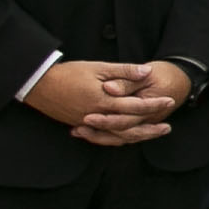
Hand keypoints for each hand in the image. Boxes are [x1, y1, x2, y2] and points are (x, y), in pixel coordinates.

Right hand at [32, 58, 181, 145]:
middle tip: (167, 127)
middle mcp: (98, 116)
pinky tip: (125, 138)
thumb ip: (124, 71)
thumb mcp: (98, 67)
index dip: (154, 104)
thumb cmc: (69, 73)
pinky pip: (102, 138)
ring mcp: (88, 124)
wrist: (39, 85)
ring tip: (150, 135)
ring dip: (135, 137)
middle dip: (149, 128)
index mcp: (104, 101)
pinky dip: (116, 140)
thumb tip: (147, 72)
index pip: (135, 106)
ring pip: (116, 137)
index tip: (169, 100)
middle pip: (129, 128)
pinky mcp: (80, 126)